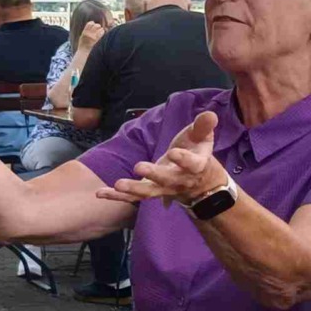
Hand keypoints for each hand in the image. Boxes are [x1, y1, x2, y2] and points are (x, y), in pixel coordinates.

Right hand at [78, 21, 106, 49]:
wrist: (83, 50)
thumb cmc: (82, 42)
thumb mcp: (82, 35)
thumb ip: (86, 30)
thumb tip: (91, 25)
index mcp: (84, 31)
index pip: (90, 23)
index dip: (92, 23)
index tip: (93, 24)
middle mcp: (89, 33)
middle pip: (96, 25)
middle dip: (98, 25)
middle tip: (98, 27)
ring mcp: (93, 36)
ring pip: (100, 28)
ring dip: (100, 28)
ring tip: (100, 30)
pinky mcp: (96, 39)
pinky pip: (101, 33)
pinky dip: (102, 32)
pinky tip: (101, 32)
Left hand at [95, 111, 225, 207]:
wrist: (200, 183)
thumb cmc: (197, 153)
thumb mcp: (203, 138)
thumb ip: (203, 127)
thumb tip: (210, 114)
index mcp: (195, 166)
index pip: (192, 164)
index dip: (184, 159)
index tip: (175, 152)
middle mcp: (179, 180)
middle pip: (166, 179)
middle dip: (153, 174)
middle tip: (139, 167)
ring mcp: (163, 188)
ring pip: (148, 192)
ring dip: (133, 189)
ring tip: (118, 185)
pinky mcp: (149, 191)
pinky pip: (132, 197)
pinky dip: (116, 196)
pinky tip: (100, 193)